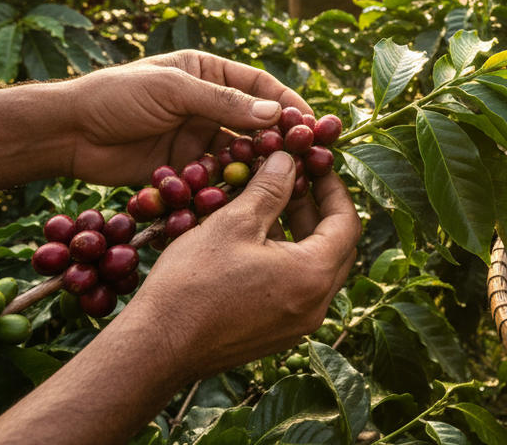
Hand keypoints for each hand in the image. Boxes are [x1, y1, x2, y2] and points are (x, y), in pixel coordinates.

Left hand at [64, 50, 309, 185]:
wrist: (68, 133)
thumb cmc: (117, 96)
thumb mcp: (172, 89)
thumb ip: (222, 102)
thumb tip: (274, 114)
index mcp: (207, 72)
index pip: (260, 86)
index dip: (288, 104)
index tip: (313, 125)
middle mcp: (207, 105)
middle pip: (255, 123)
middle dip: (281, 141)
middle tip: (309, 160)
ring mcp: (196, 138)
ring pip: (239, 154)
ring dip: (259, 167)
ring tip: (283, 183)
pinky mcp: (183, 169)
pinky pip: (216, 179)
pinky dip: (231, 187)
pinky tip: (248, 199)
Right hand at [128, 152, 359, 380]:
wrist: (158, 345)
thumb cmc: (194, 281)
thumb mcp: (234, 223)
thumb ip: (270, 189)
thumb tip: (288, 160)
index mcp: (314, 275)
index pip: (348, 223)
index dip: (334, 189)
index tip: (317, 166)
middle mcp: (316, 305)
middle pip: (336, 247)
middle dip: (319, 210)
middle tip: (295, 182)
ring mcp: (297, 324)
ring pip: (315, 268)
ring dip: (301, 233)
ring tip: (271, 203)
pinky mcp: (275, 334)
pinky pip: (295, 288)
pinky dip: (286, 259)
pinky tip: (256, 238)